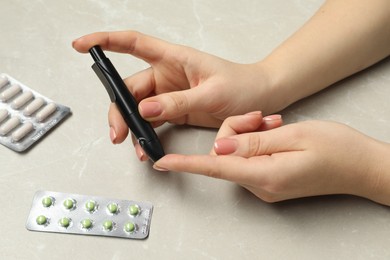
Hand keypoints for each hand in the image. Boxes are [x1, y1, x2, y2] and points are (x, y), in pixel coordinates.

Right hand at [72, 31, 278, 148]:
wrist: (259, 99)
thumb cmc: (241, 85)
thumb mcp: (211, 93)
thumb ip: (179, 102)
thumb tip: (145, 109)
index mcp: (173, 58)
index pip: (132, 43)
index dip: (105, 42)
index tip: (81, 46)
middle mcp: (166, 74)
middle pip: (130, 89)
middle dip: (120, 111)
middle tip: (118, 134)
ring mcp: (168, 94)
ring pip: (138, 108)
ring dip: (131, 127)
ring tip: (135, 147)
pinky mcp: (174, 111)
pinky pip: (152, 122)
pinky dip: (146, 135)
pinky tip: (146, 147)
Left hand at [153, 114, 389, 204]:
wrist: (363, 167)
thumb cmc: (337, 150)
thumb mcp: (295, 135)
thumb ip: (252, 142)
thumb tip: (219, 146)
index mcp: (265, 175)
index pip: (215, 168)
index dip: (185, 163)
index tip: (162, 161)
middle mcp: (261, 186)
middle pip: (226, 154)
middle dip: (236, 129)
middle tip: (264, 117)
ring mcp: (266, 186)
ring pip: (237, 154)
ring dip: (249, 134)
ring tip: (276, 124)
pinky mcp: (270, 180)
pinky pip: (249, 159)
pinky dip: (256, 142)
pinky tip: (275, 133)